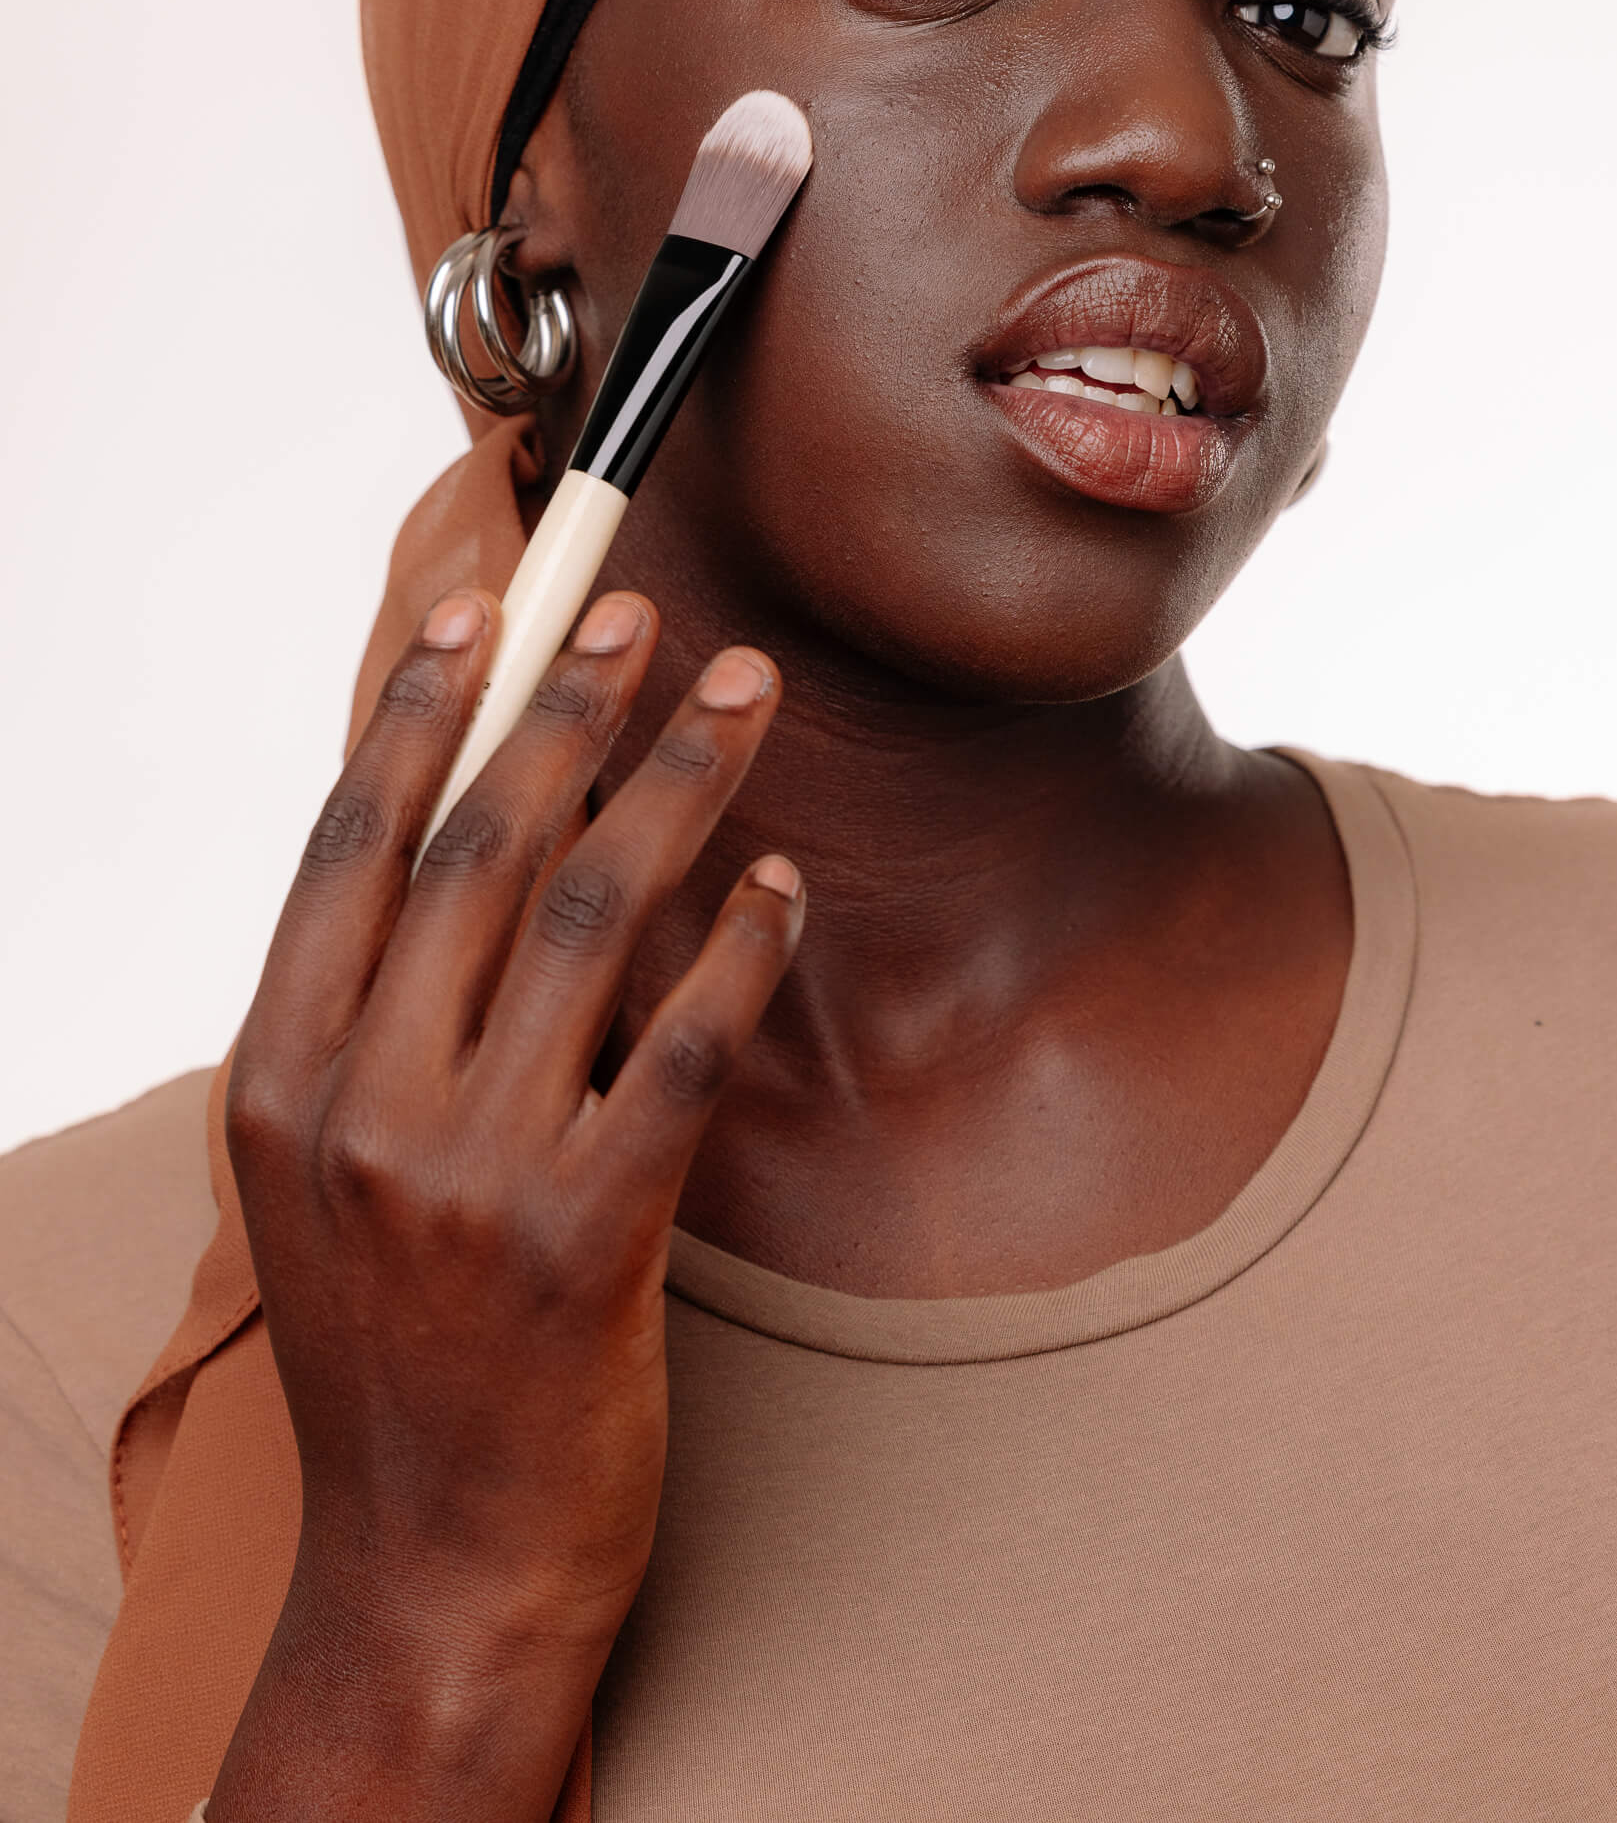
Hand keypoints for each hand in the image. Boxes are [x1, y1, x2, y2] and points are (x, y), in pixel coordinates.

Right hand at [210, 588, 802, 1820]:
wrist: (432, 1564)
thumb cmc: (391, 1348)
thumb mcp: (326, 1177)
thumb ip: (372, 1021)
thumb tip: (463, 836)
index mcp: (278, 1077)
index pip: (352, 845)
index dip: (426, 711)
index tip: (492, 607)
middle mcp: (359, 1110)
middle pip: (481, 852)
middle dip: (571, 708)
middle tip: (649, 618)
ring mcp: (469, 1177)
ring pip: (591, 918)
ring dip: (677, 785)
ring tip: (744, 700)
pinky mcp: (587, 1242)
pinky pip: (681, 1049)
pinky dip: (738, 948)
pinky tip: (783, 884)